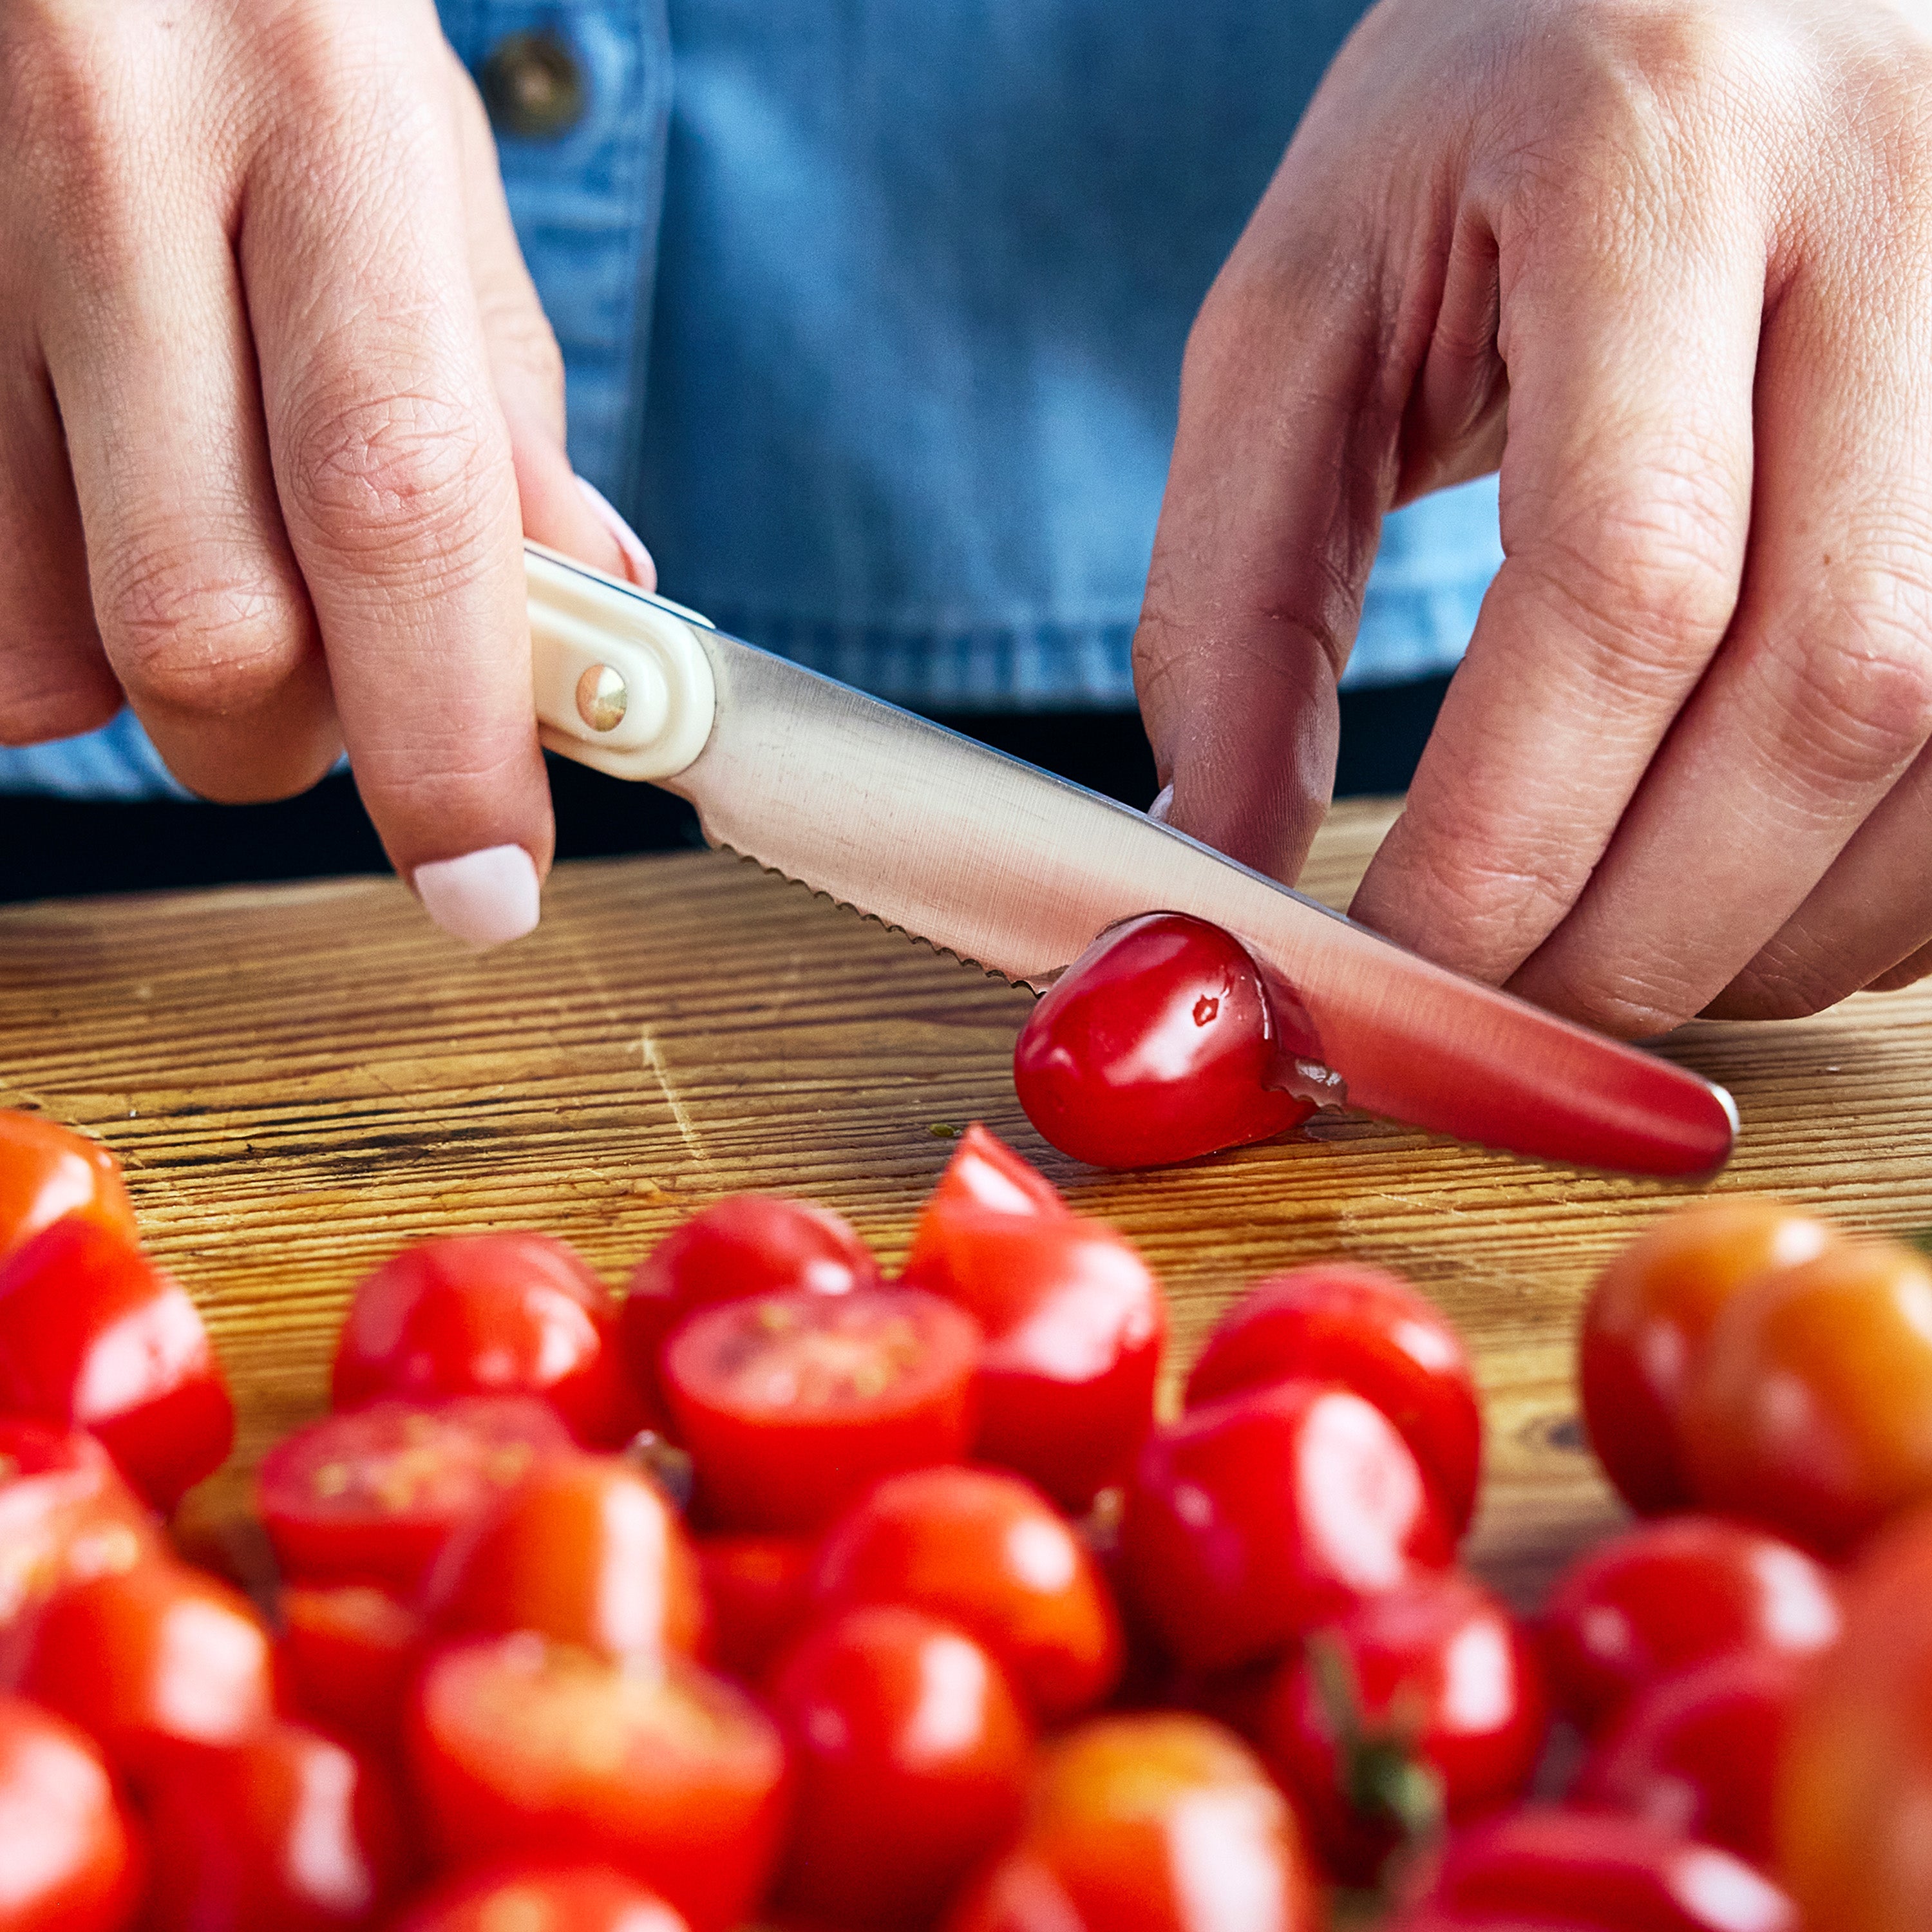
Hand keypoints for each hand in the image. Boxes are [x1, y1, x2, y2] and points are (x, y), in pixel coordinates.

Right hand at [0, 1, 651, 942]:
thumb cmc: (264, 13)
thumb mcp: (420, 154)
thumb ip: (495, 396)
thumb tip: (577, 621)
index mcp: (319, 108)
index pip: (394, 498)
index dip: (444, 734)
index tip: (489, 876)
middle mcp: (107, 161)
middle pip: (203, 623)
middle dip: (299, 733)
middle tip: (348, 676)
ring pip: (47, 647)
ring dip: (164, 685)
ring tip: (209, 552)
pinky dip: (47, 626)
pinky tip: (97, 519)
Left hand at [1135, 0, 1931, 1033]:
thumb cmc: (1498, 137)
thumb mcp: (1313, 311)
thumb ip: (1238, 590)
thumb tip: (1217, 858)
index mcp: (1662, 153)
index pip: (1623, 574)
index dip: (1508, 834)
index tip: (1394, 966)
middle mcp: (1917, 214)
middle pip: (1819, 688)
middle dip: (1636, 921)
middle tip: (1496, 1001)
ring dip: (1765, 928)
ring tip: (1608, 940)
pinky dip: (1880, 886)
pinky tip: (1751, 880)